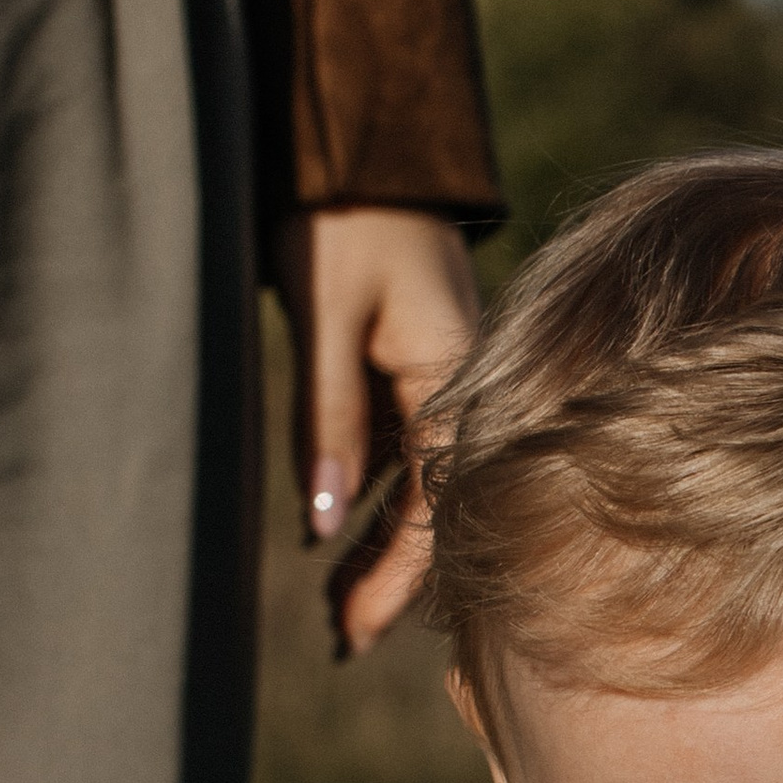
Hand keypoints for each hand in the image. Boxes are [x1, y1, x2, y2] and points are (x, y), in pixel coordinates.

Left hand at [276, 205, 481, 656]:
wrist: (360, 141)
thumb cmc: (339, 218)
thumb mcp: (324, 316)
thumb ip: (326, 420)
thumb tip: (322, 529)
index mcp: (454, 382)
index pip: (434, 509)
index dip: (393, 581)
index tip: (348, 634)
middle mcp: (460, 390)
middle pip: (434, 511)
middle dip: (389, 582)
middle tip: (340, 642)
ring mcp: (440, 380)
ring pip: (418, 488)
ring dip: (379, 548)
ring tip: (336, 608)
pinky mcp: (414, 368)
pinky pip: (405, 454)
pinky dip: (376, 501)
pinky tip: (343, 535)